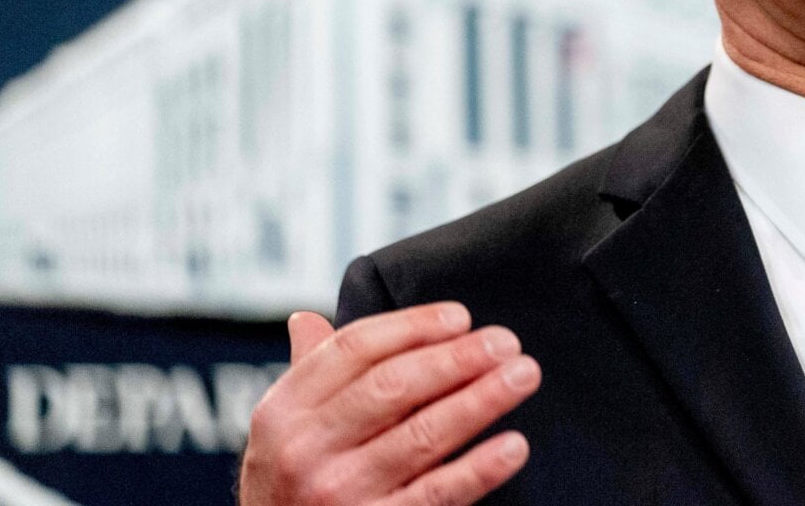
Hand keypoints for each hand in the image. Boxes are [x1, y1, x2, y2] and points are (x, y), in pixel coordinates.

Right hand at [238, 302, 540, 504]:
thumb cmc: (288, 483)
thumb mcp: (282, 429)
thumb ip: (306, 374)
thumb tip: (307, 319)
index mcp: (284, 410)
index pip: (355, 349)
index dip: (413, 327)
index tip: (462, 317)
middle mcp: (306, 450)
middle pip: (392, 387)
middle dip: (457, 359)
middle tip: (506, 341)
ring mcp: (341, 492)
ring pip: (422, 435)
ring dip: (480, 401)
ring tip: (522, 375)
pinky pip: (438, 494)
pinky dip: (479, 468)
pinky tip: (513, 445)